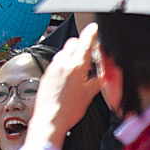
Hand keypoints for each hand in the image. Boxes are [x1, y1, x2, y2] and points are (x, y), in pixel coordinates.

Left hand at [32, 23, 103, 142]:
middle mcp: (62, 64)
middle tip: (88, 55)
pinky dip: (63, 64)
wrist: (49, 120)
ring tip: (79, 69)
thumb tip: (103, 76)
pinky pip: (56, 62)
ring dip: (71, 55)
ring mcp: (52, 68)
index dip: (91, 33)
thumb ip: (97, 81)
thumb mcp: (89, 95)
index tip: (94, 28)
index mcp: (75, 67)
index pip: (85, 42)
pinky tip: (68, 77)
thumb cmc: (68, 111)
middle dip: (81, 45)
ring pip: (63, 52)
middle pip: (72, 43)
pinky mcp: (46, 74)